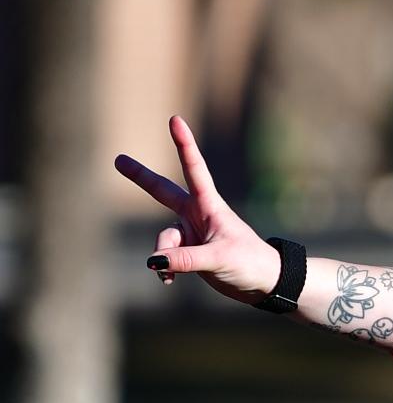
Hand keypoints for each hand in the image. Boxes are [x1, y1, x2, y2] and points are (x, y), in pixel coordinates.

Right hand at [114, 117, 279, 300]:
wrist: (264, 283)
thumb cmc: (249, 263)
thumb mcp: (217, 259)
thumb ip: (185, 260)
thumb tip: (153, 261)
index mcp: (209, 205)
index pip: (194, 169)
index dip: (184, 144)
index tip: (175, 119)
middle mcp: (197, 214)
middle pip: (163, 191)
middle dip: (141, 177)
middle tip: (118, 160)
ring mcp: (192, 232)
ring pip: (163, 240)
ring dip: (164, 258)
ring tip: (170, 276)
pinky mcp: (189, 251)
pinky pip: (166, 258)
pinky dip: (164, 269)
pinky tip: (168, 280)